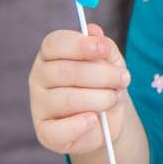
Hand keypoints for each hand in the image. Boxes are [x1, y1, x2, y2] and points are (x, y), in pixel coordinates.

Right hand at [29, 23, 132, 155]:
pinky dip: (81, 125)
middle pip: (63, 71)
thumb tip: (94, 31)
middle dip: (101, 75)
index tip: (103, 49)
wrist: (107, 119)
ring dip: (99, 99)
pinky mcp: (45, 132)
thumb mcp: (110, 62)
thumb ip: (103, 47)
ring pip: (67, 99)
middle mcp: (39, 77)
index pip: (54, 43)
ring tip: (113, 99)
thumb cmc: (104, 84)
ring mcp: (39, 105)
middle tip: (123, 79)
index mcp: (51, 54)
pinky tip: (94, 120)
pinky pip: (59, 130)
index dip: (79, 45)